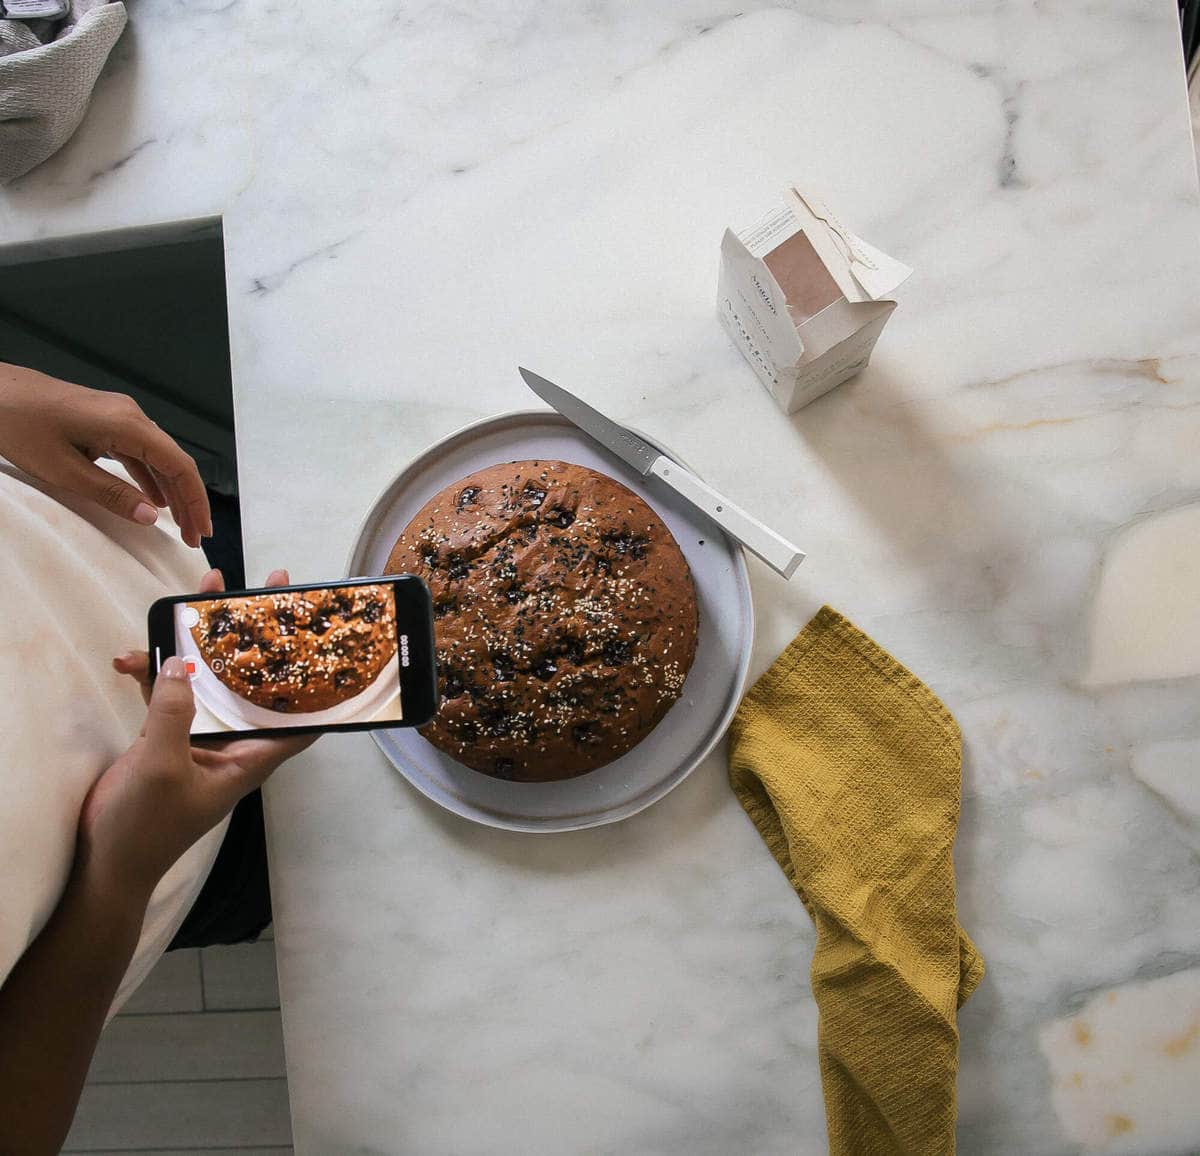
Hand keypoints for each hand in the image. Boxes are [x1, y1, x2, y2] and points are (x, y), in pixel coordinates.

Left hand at [0, 361, 211, 547]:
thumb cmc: (19, 423)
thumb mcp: (65, 470)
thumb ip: (112, 494)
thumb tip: (150, 516)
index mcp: (128, 425)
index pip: (180, 466)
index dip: (196, 501)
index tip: (201, 530)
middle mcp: (131, 416)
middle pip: (175, 463)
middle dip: (189, 501)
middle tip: (193, 536)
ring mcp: (120, 416)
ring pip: (160, 459)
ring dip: (171, 491)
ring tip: (178, 523)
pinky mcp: (107, 420)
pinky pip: (140, 452)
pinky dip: (151, 477)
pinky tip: (154, 497)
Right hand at [80, 568, 313, 901]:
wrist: (107, 864)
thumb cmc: (145, 829)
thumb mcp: (162, 767)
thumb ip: (173, 713)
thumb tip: (180, 664)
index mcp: (251, 757)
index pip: (304, 719)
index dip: (320, 683)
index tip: (326, 639)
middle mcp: (234, 743)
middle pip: (257, 682)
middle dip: (260, 635)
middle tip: (270, 587)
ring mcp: (199, 738)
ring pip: (211, 678)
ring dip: (203, 640)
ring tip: (202, 592)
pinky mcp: (166, 738)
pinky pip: (168, 695)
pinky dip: (154, 672)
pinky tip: (133, 654)